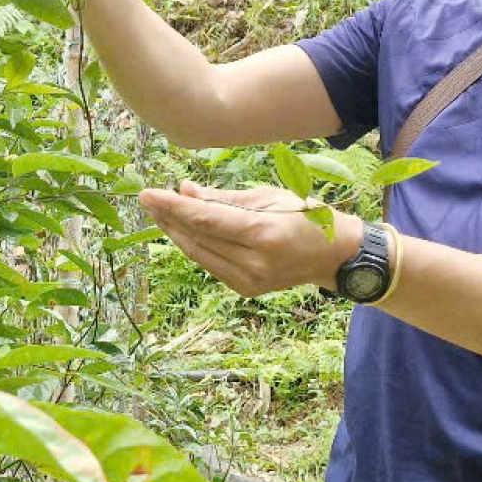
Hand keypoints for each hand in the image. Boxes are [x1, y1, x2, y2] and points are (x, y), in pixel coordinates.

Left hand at [137, 180, 362, 297]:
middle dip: (169, 217)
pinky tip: (183, 229)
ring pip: (199, 254)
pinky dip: (195, 246)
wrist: (334, 256)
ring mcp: (250, 280)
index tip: (148, 194)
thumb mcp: (267, 197)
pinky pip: (210, 264)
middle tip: (148, 198)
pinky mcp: (246, 289)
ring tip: (160, 211)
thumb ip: (222, 198)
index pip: (206, 220)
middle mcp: (255, 261)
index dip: (173, 207)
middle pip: (198, 238)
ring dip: (177, 232)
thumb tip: (184, 191)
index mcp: (264, 233)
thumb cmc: (304, 216)